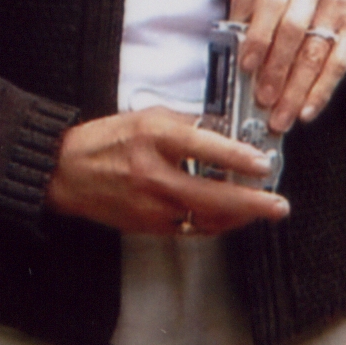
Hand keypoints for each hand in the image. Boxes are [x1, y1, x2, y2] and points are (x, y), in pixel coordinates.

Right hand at [44, 106, 289, 236]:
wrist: (67, 172)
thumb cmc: (105, 141)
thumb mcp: (146, 117)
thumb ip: (185, 124)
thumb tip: (223, 132)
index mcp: (153, 138)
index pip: (204, 147)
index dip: (237, 156)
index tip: (263, 162)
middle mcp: (153, 173)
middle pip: (212, 195)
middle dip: (252, 203)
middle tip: (278, 204)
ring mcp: (150, 205)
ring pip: (205, 218)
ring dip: (239, 218)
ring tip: (261, 211)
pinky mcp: (148, 225)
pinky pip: (190, 228)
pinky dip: (214, 223)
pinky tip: (230, 217)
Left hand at [229, 0, 345, 134]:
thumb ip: (247, 11)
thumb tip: (228, 50)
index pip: (270, 3)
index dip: (259, 36)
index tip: (246, 66)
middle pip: (294, 32)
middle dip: (276, 70)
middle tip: (262, 101)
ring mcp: (338, 3)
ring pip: (316, 52)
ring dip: (297, 90)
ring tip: (281, 117)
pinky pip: (340, 63)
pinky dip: (322, 91)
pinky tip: (307, 111)